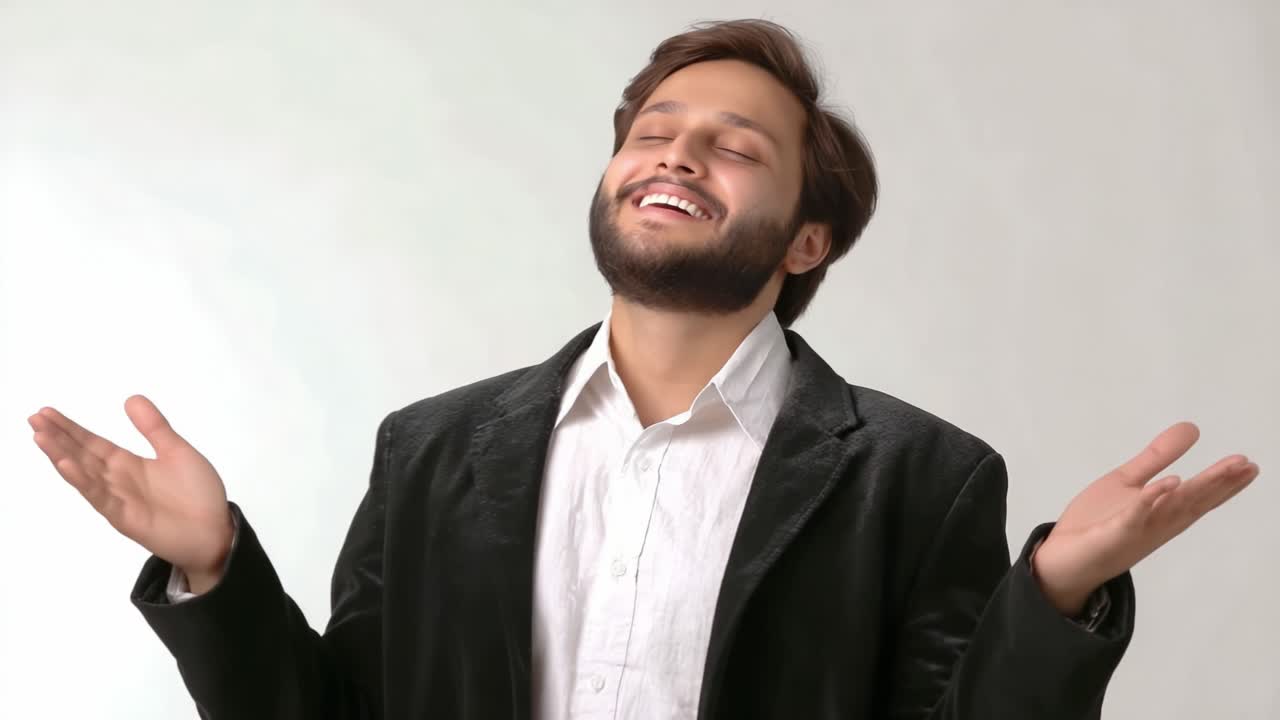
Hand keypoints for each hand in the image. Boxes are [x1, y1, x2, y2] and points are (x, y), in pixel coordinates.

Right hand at [29, 394, 234, 590]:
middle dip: (58, 437)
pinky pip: (100, 497)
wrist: (216, 531)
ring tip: (41, 437)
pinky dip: (83, 481)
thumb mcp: (176, 451)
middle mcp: (117, 480)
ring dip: (62, 456)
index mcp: (128, 464)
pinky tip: (67, 465)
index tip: (46, 412)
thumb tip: (131, 398)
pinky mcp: (125, 517)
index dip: (70, 428)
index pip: (92, 443)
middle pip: (82, 455)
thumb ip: (154, 427)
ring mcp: (118, 499)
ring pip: (84, 474)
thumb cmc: (198, 492)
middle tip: (34, 418)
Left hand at [1031, 421, 1259, 616]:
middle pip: (1193, 501)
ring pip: (1172, 508)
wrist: (1061, 558)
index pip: (1198, 496)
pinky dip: (1151, 500)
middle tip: (1248, 465)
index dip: (1224, 482)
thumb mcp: (1127, 481)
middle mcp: (1156, 524)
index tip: (1250, 465)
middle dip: (1221, 484)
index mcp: (1162, 512)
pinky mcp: (1112, 535)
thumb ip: (1157, 457)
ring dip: (1198, 488)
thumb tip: (1192, 428)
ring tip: (1226, 469)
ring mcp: (1137, 531)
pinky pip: (1134, 516)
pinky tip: (1169, 483)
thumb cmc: (1096, 521)